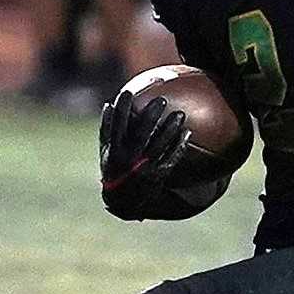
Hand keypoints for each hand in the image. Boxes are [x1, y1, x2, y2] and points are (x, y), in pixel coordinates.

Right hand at [99, 88, 192, 218]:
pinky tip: (187, 132)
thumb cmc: (114, 170)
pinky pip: (170, 158)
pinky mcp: (158, 176)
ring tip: (180, 114)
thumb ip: (106, 130)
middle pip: (141, 134)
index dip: (121, 109)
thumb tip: (108, 105)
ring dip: (170, 129)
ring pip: (159, 145)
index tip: (127, 92)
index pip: (117, 126)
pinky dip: (179, 145)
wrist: (124, 201)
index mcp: (114, 152)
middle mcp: (129, 160)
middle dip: (151, 116)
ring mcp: (144, 168)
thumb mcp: (106, 153)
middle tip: (161, 100)